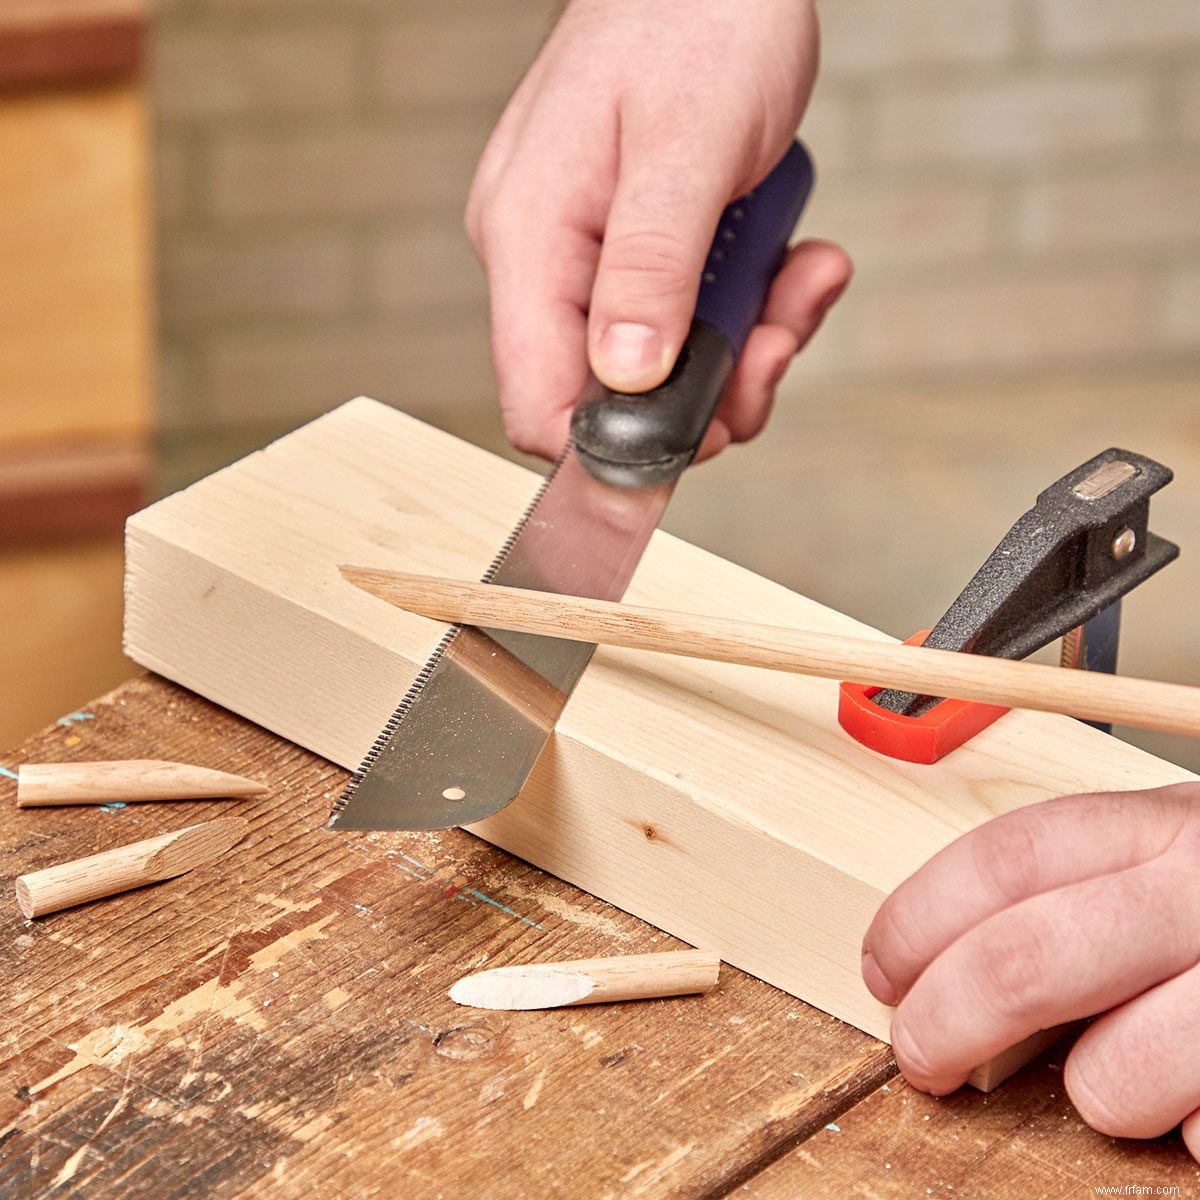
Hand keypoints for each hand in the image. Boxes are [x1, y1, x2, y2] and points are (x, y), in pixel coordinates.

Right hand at [466, 0, 850, 459]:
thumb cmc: (697, 19)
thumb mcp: (686, 149)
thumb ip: (650, 271)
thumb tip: (628, 380)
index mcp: (530, 238)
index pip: (539, 400)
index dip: (618, 445)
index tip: (708, 436)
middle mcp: (546, 259)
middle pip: (612, 396)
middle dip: (712, 390)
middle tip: (777, 342)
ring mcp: (591, 257)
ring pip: (666, 366)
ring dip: (750, 344)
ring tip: (802, 279)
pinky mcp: (638, 251)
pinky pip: (693, 316)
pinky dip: (755, 304)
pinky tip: (798, 259)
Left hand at [862, 783, 1199, 1155]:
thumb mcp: (1180, 858)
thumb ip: (1088, 889)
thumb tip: (949, 960)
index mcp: (1170, 825)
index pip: (1007, 860)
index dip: (922, 918)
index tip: (884, 968)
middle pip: (1030, 960)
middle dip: (947, 1021)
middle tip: (922, 1057)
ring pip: (1116, 1080)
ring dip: (1100, 1097)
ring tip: (1130, 1079)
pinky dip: (1195, 1136)